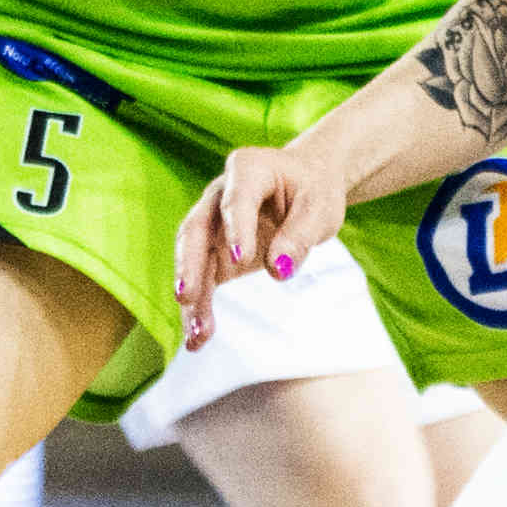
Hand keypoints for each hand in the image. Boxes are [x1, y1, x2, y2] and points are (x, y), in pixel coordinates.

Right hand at [174, 142, 346, 349]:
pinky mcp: (214, 252)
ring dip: (193, 296)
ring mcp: (213, 224)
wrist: (306, 183)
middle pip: (198, 230)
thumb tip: (279, 269)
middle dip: (191, 266)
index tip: (241, 259)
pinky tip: (198, 338)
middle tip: (186, 297)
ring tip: (197, 334)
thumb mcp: (320, 207)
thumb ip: (300, 235)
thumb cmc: (313, 190)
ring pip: (194, 260)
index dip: (236, 226)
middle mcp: (219, 195)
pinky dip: (199, 307)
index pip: (237, 199)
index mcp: (248, 169)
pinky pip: (203, 279)